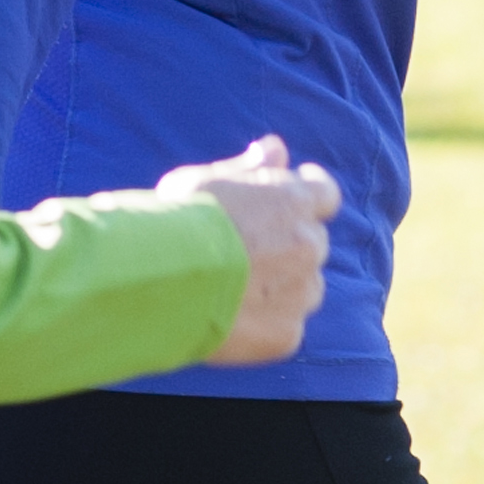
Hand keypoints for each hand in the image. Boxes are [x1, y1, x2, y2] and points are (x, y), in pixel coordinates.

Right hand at [161, 134, 341, 365]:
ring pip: (305, 288)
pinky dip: (266, 325)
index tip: (291, 203)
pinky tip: (232, 319)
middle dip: (288, 246)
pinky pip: (286, 328)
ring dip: (283, 287)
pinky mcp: (287, 333)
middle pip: (311, 244)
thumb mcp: (207, 180)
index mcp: (293, 200)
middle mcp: (308, 244)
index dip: (308, 198)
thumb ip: (248, 168)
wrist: (160, 279)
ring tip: (237, 291)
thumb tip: (275, 149)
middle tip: (247, 254)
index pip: (324, 194)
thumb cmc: (177, 222)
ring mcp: (301, 291)